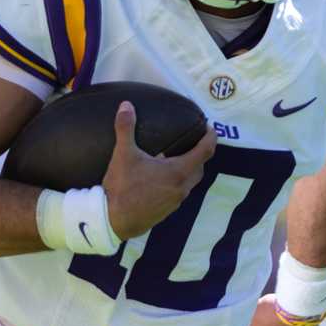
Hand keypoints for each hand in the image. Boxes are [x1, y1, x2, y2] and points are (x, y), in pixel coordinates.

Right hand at [103, 103, 216, 239]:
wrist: (114, 221)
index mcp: (178, 172)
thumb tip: (126, 105)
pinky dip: (176, 182)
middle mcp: (182, 188)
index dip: (211, 138)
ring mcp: (175, 202)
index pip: (205, 152)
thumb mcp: (123, 154)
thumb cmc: (123, 187)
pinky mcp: (166, 211)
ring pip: (189, 182)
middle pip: (199, 168)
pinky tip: (160, 178)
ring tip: (174, 157)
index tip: (210, 129)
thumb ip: (126, 128)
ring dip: (187, 169)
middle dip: (200, 154)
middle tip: (193, 141)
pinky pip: (178, 192)